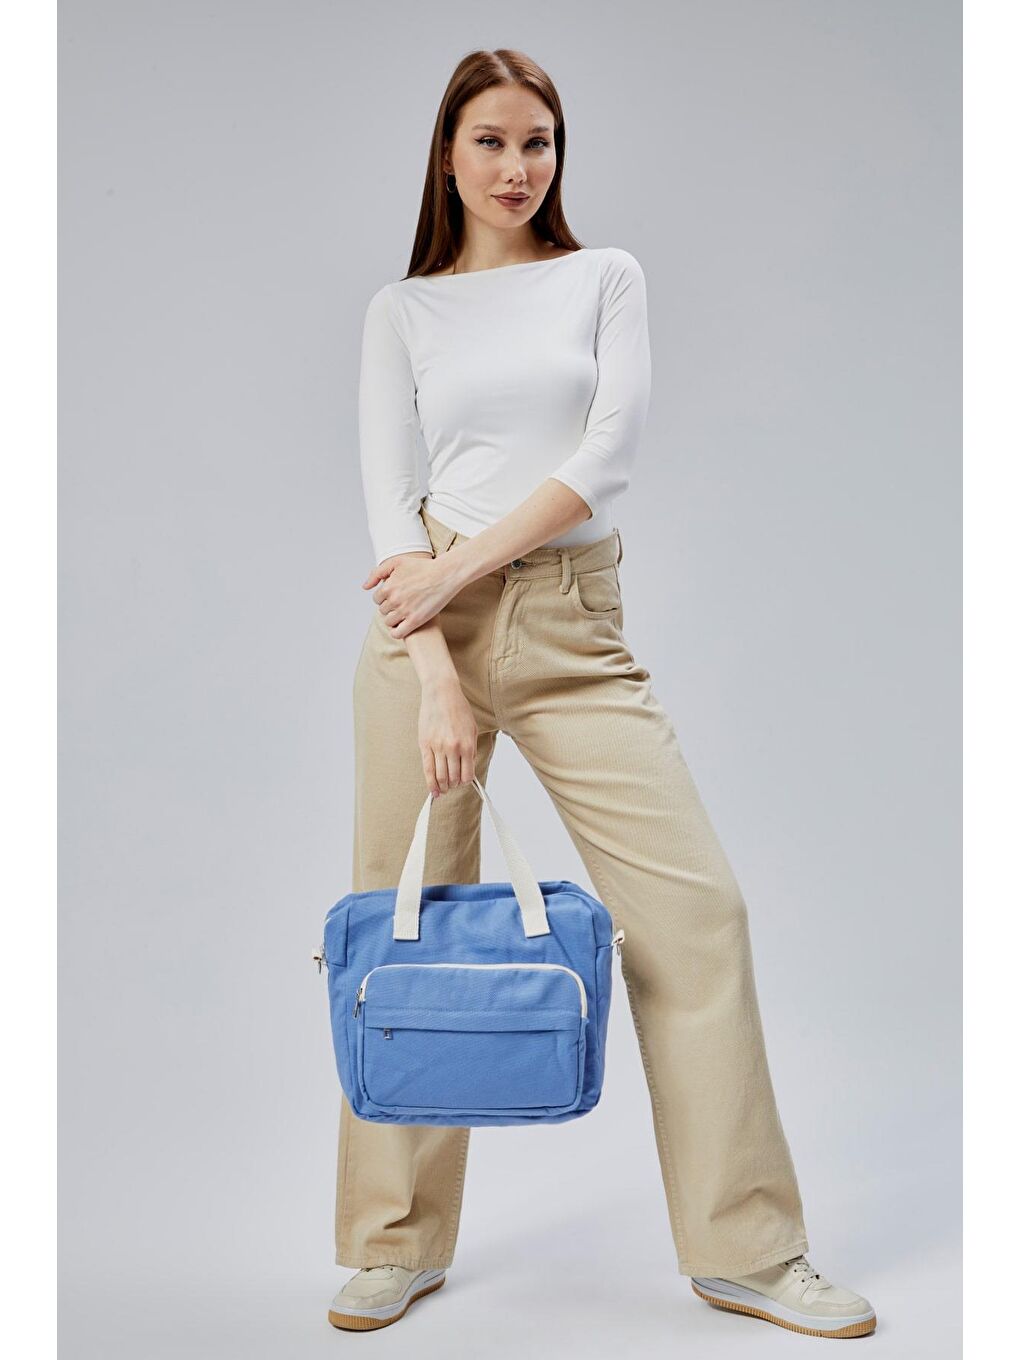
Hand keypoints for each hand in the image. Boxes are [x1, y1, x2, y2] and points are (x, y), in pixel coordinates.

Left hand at [362, 552, 458, 637]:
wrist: (445, 575)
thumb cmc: (423, 567)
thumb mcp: (397, 563)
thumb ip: (377, 573)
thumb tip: (365, 587)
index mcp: (388, 586)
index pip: (377, 599)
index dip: (386, 597)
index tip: (396, 595)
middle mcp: (394, 599)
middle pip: (383, 611)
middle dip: (391, 607)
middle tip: (403, 603)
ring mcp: (405, 611)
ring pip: (389, 622)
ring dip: (394, 619)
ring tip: (404, 613)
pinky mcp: (415, 620)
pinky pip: (397, 633)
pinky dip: (397, 632)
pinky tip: (403, 626)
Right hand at [419, 676, 477, 795]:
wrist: (441, 693)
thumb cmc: (458, 708)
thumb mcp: (472, 728)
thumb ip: (471, 748)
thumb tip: (467, 766)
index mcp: (466, 745)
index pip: (467, 774)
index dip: (465, 782)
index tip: (464, 782)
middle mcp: (452, 748)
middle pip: (453, 778)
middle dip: (454, 785)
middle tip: (452, 786)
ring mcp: (437, 747)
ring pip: (440, 776)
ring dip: (443, 787)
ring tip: (443, 789)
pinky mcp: (425, 745)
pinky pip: (427, 769)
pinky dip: (430, 783)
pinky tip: (433, 791)